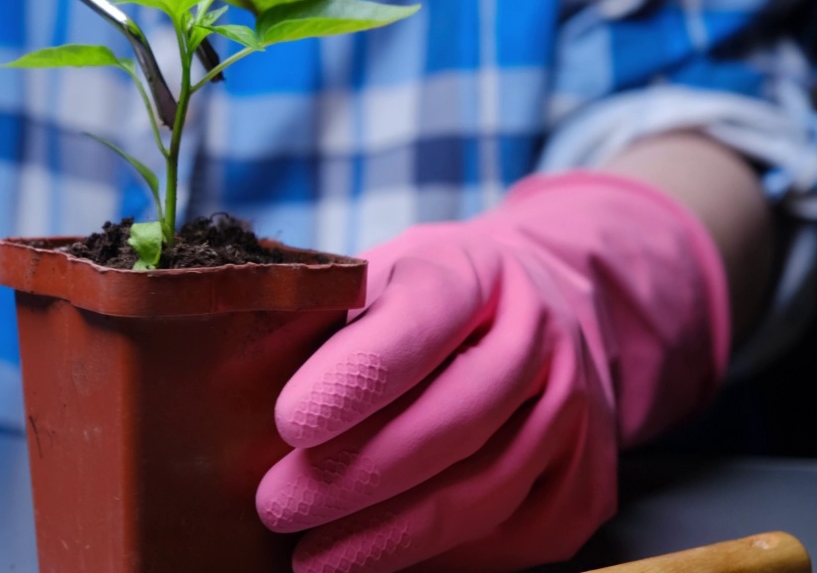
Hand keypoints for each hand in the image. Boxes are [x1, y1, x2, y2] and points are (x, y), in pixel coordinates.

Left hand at [256, 172, 729, 572]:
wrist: (548, 313)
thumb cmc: (434, 300)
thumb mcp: (382, 272)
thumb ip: (323, 309)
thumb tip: (233, 356)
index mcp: (476, 273)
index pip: (420, 321)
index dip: (355, 377)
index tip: (290, 421)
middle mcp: (539, 340)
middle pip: (452, 421)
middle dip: (357, 475)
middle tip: (276, 506)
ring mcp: (573, 416)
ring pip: (482, 491)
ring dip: (388, 536)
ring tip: (310, 557)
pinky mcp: (582, 485)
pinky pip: (510, 538)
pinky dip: (437, 558)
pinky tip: (376, 561)